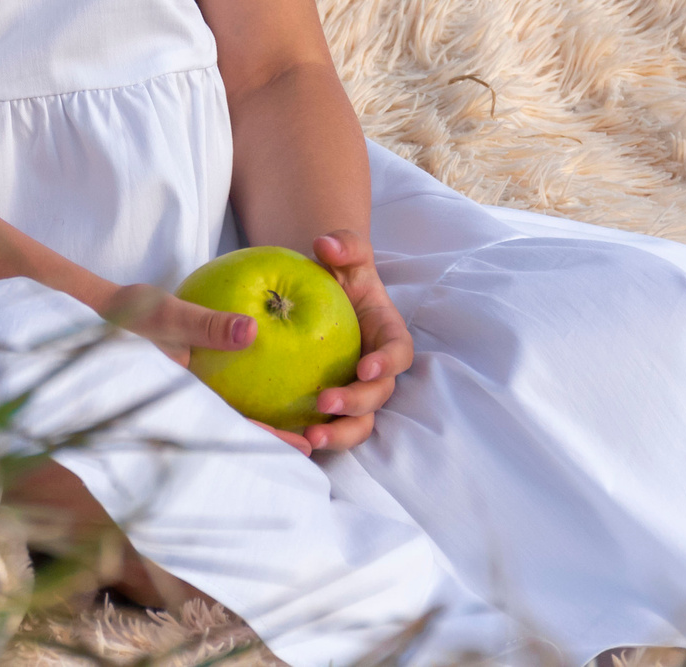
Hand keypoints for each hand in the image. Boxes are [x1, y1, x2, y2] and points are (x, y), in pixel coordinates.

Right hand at [100, 283, 322, 454]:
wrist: (96, 313)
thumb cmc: (129, 315)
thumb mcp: (169, 316)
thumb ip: (208, 325)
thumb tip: (252, 330)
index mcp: (184, 400)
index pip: (234, 427)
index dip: (269, 439)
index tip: (303, 447)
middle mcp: (187, 406)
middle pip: (237, 429)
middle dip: (273, 439)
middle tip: (314, 444)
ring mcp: (185, 397)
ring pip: (230, 415)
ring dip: (261, 421)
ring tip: (300, 424)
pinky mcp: (184, 381)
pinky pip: (219, 394)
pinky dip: (243, 396)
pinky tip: (267, 385)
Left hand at [298, 230, 413, 452]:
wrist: (320, 292)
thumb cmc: (338, 273)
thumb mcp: (345, 254)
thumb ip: (344, 245)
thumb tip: (326, 244)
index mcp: (387, 336)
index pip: (399, 353)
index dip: (387, 364)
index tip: (365, 368)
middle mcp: (376, 370)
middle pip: (378, 397)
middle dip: (356, 405)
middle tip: (325, 403)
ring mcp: (355, 391)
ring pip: (359, 424)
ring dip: (339, 435)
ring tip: (310, 439)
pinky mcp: (331, 407)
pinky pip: (328, 428)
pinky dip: (313, 438)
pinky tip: (287, 440)